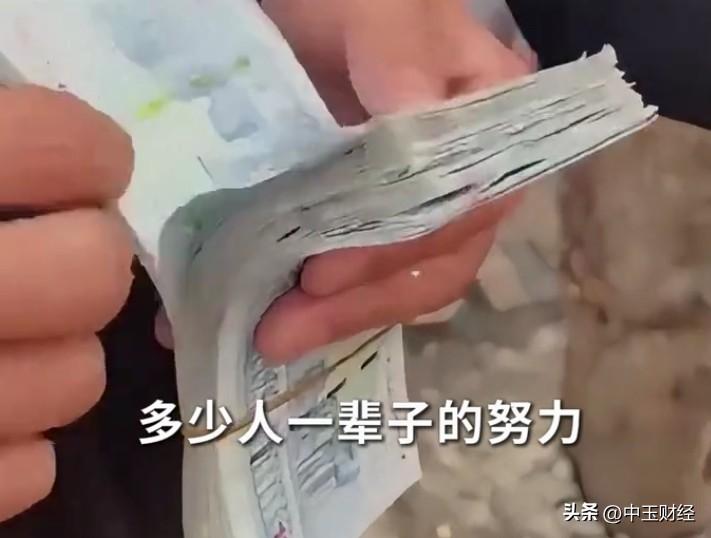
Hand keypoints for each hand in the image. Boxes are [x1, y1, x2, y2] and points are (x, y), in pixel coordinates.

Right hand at [0, 86, 133, 520]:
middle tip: (56, 251)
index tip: (88, 166)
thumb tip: (65, 141)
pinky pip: (31, 466)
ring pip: (78, 379)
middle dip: (86, 262)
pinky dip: (21, 437)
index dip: (86, 154)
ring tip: (9, 337)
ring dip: (59, 356)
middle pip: (90, 275)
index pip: (65, 150)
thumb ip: (0, 145)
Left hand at [249, 0, 533, 361]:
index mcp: (484, 121)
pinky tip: (254, 316)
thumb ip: (400, 56)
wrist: (287, 5)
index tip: (321, 274)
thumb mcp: (373, 6)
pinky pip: (353, 271)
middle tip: (280, 334)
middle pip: (434, 262)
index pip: (463, 208)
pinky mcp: (362, 215)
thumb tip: (417, 145)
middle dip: (358, 305)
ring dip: (333, 316)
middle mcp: (459, 173)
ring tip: (265, 336)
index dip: (398, 250)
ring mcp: (409, 199)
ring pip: (395, 280)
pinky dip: (310, 300)